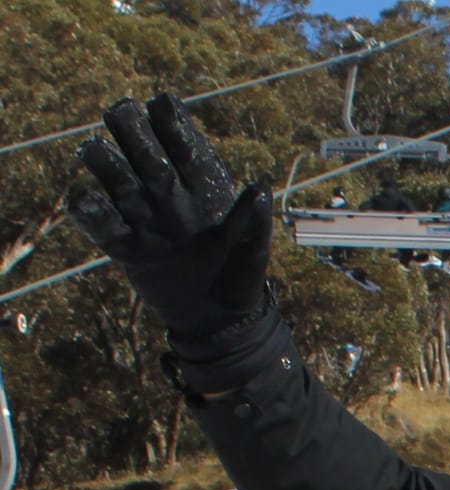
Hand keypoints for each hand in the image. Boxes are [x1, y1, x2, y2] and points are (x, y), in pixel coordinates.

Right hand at [71, 95, 271, 343]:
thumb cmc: (241, 279)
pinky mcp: (126, 246)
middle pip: (141, 149)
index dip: (171, 122)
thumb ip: (253, 220)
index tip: (162, 108)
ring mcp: (144, 216)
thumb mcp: (254, 250)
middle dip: (128, 126)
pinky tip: (87, 203)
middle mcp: (167, 193)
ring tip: (94, 151)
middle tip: (121, 114)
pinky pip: (100, 224)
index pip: (182, 143)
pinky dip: (88, 211)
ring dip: (102, 159)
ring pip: (115, 176)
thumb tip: (261, 189)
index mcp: (200, 185)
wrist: (219, 321)